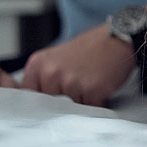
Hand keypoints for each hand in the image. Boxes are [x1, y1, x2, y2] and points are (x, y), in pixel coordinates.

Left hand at [20, 23, 135, 105]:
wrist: (118, 38)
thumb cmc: (91, 48)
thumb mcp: (57, 57)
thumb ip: (45, 77)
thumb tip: (38, 103)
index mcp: (39, 64)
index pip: (27, 94)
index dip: (40, 100)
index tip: (49, 100)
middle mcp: (51, 73)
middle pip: (50, 104)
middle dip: (64, 100)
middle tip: (78, 83)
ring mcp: (71, 82)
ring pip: (71, 108)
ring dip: (82, 100)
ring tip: (91, 81)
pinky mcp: (91, 90)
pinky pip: (90, 107)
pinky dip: (97, 101)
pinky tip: (101, 84)